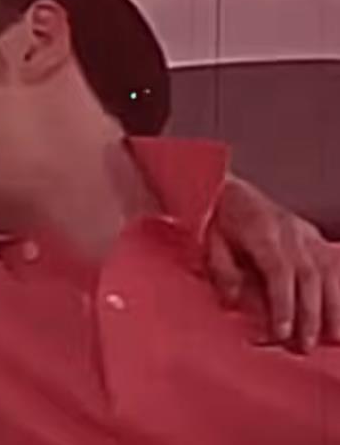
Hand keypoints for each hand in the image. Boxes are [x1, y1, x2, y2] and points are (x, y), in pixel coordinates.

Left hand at [206, 175, 339, 351]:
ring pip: (329, 271)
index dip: (283, 304)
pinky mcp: (314, 236)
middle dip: (310, 315)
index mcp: (261, 232)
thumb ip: (222, 270)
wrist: (231, 189)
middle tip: (304, 346)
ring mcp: (305, 233)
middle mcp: (290, 232)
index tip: (282, 333)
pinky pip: (336, 262)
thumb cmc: (218, 218)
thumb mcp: (209, 242)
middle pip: (309, 276)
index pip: (278, 272)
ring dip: (334, 307)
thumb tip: (232, 300)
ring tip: (333, 338)